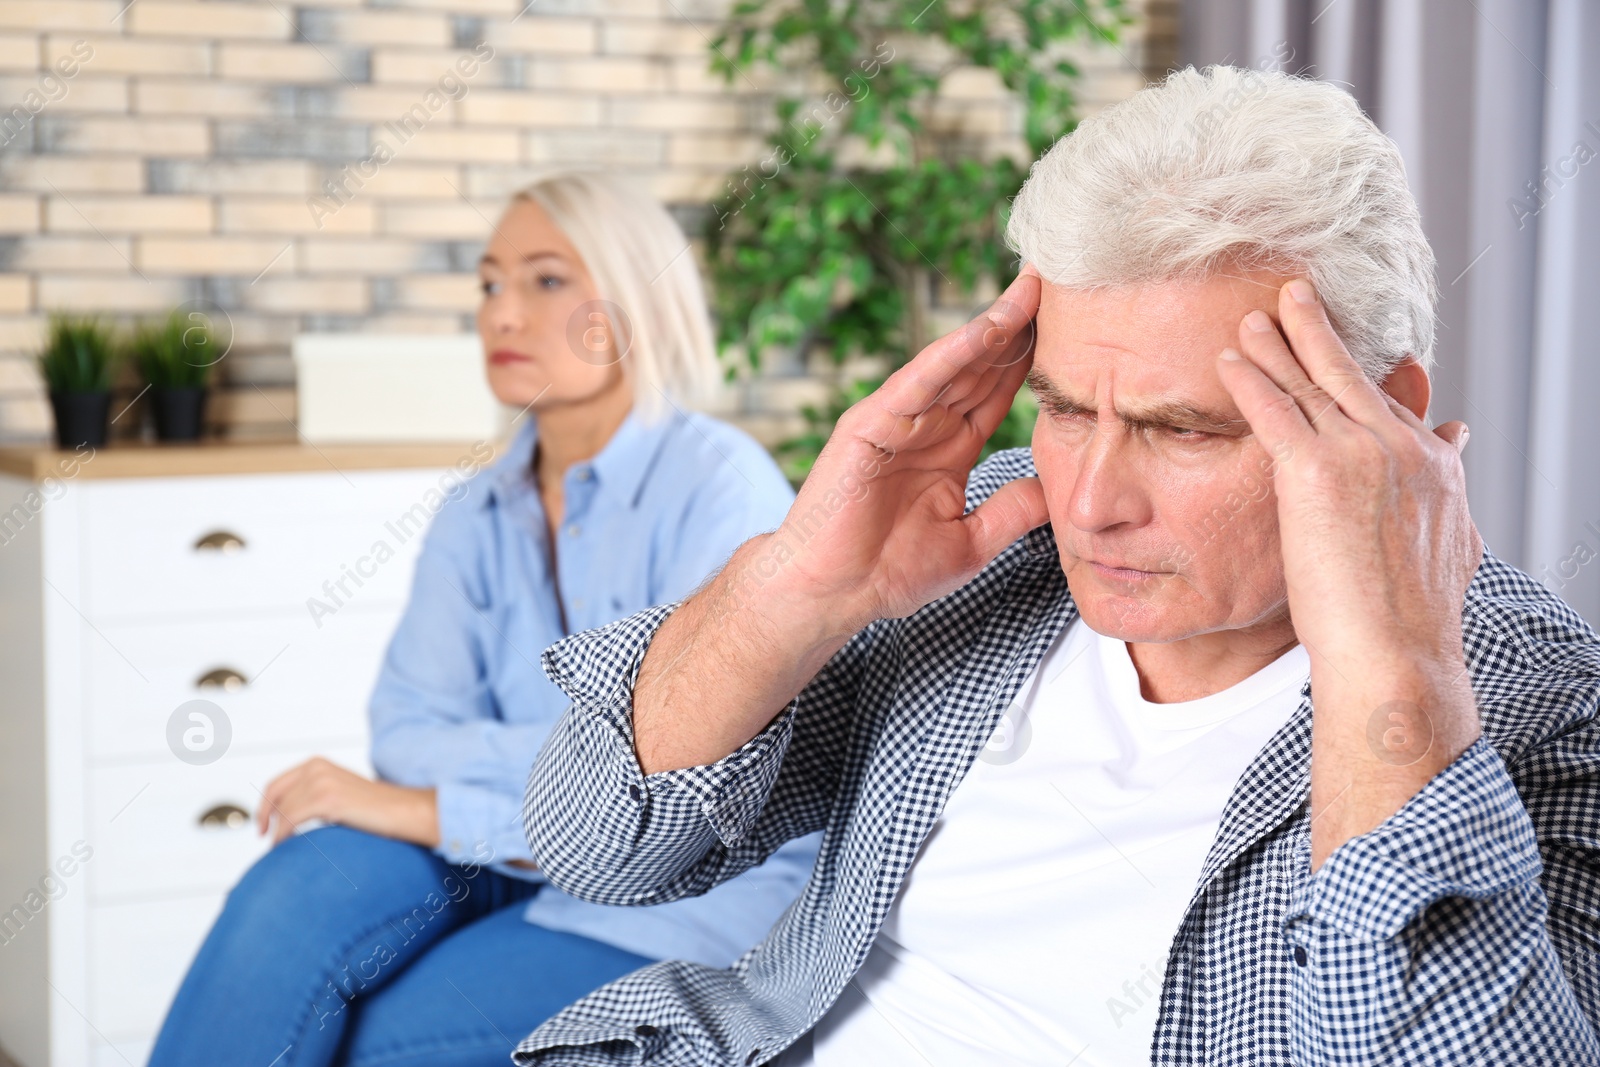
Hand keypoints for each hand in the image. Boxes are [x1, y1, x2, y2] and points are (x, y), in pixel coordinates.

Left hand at [256, 756, 439, 846]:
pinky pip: (291, 819)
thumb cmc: (378, 809)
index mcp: (318, 764)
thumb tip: (291, 815)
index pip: (278, 783)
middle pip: (274, 793)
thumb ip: (317, 795)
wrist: (404, 811)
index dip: (265, 805)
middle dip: (264, 816)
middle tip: (264, 836)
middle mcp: (317, 767)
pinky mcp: (327, 799)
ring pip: (283, 809)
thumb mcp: (340, 793)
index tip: (264, 824)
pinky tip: (284, 845)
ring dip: (276, 830)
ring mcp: (321, 781)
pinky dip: (283, 834)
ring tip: (278, 847)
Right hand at [770, 267, 1050, 630]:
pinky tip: (987, 329)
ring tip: (1032, 291)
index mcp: (949, 449)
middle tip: (1062, 282)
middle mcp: (925, 426)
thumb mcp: (973, 541)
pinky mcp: (870, 424)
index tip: (1074, 327)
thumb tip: (1059, 489)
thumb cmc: (890, 572)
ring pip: (955, 364)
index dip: (1031, 359)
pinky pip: (919, 382)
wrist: (834, 594)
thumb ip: (1014, 510)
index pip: (997, 391)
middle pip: (982, 366)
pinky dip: (952, 354)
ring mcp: (897, 420)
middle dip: (1020, 325)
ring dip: (994, 327)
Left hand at [1217, 278, 1482, 869]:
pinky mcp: (1318, 469)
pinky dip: (1251, 378)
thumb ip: (1445, 493)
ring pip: (1310, 382)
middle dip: (1319, 330)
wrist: (1394, 652)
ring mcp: (1362, 452)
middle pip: (1352, 374)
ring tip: (1252, 316)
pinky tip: (1229, 357)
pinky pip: (1275, 409)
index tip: (1344, 348)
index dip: (1362, 376)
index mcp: (1432, 465)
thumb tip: (1458, 446)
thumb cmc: (1409, 619)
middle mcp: (1402, 446)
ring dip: (1277, 344)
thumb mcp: (1446, 544)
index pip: (1389, 404)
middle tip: (1295, 293)